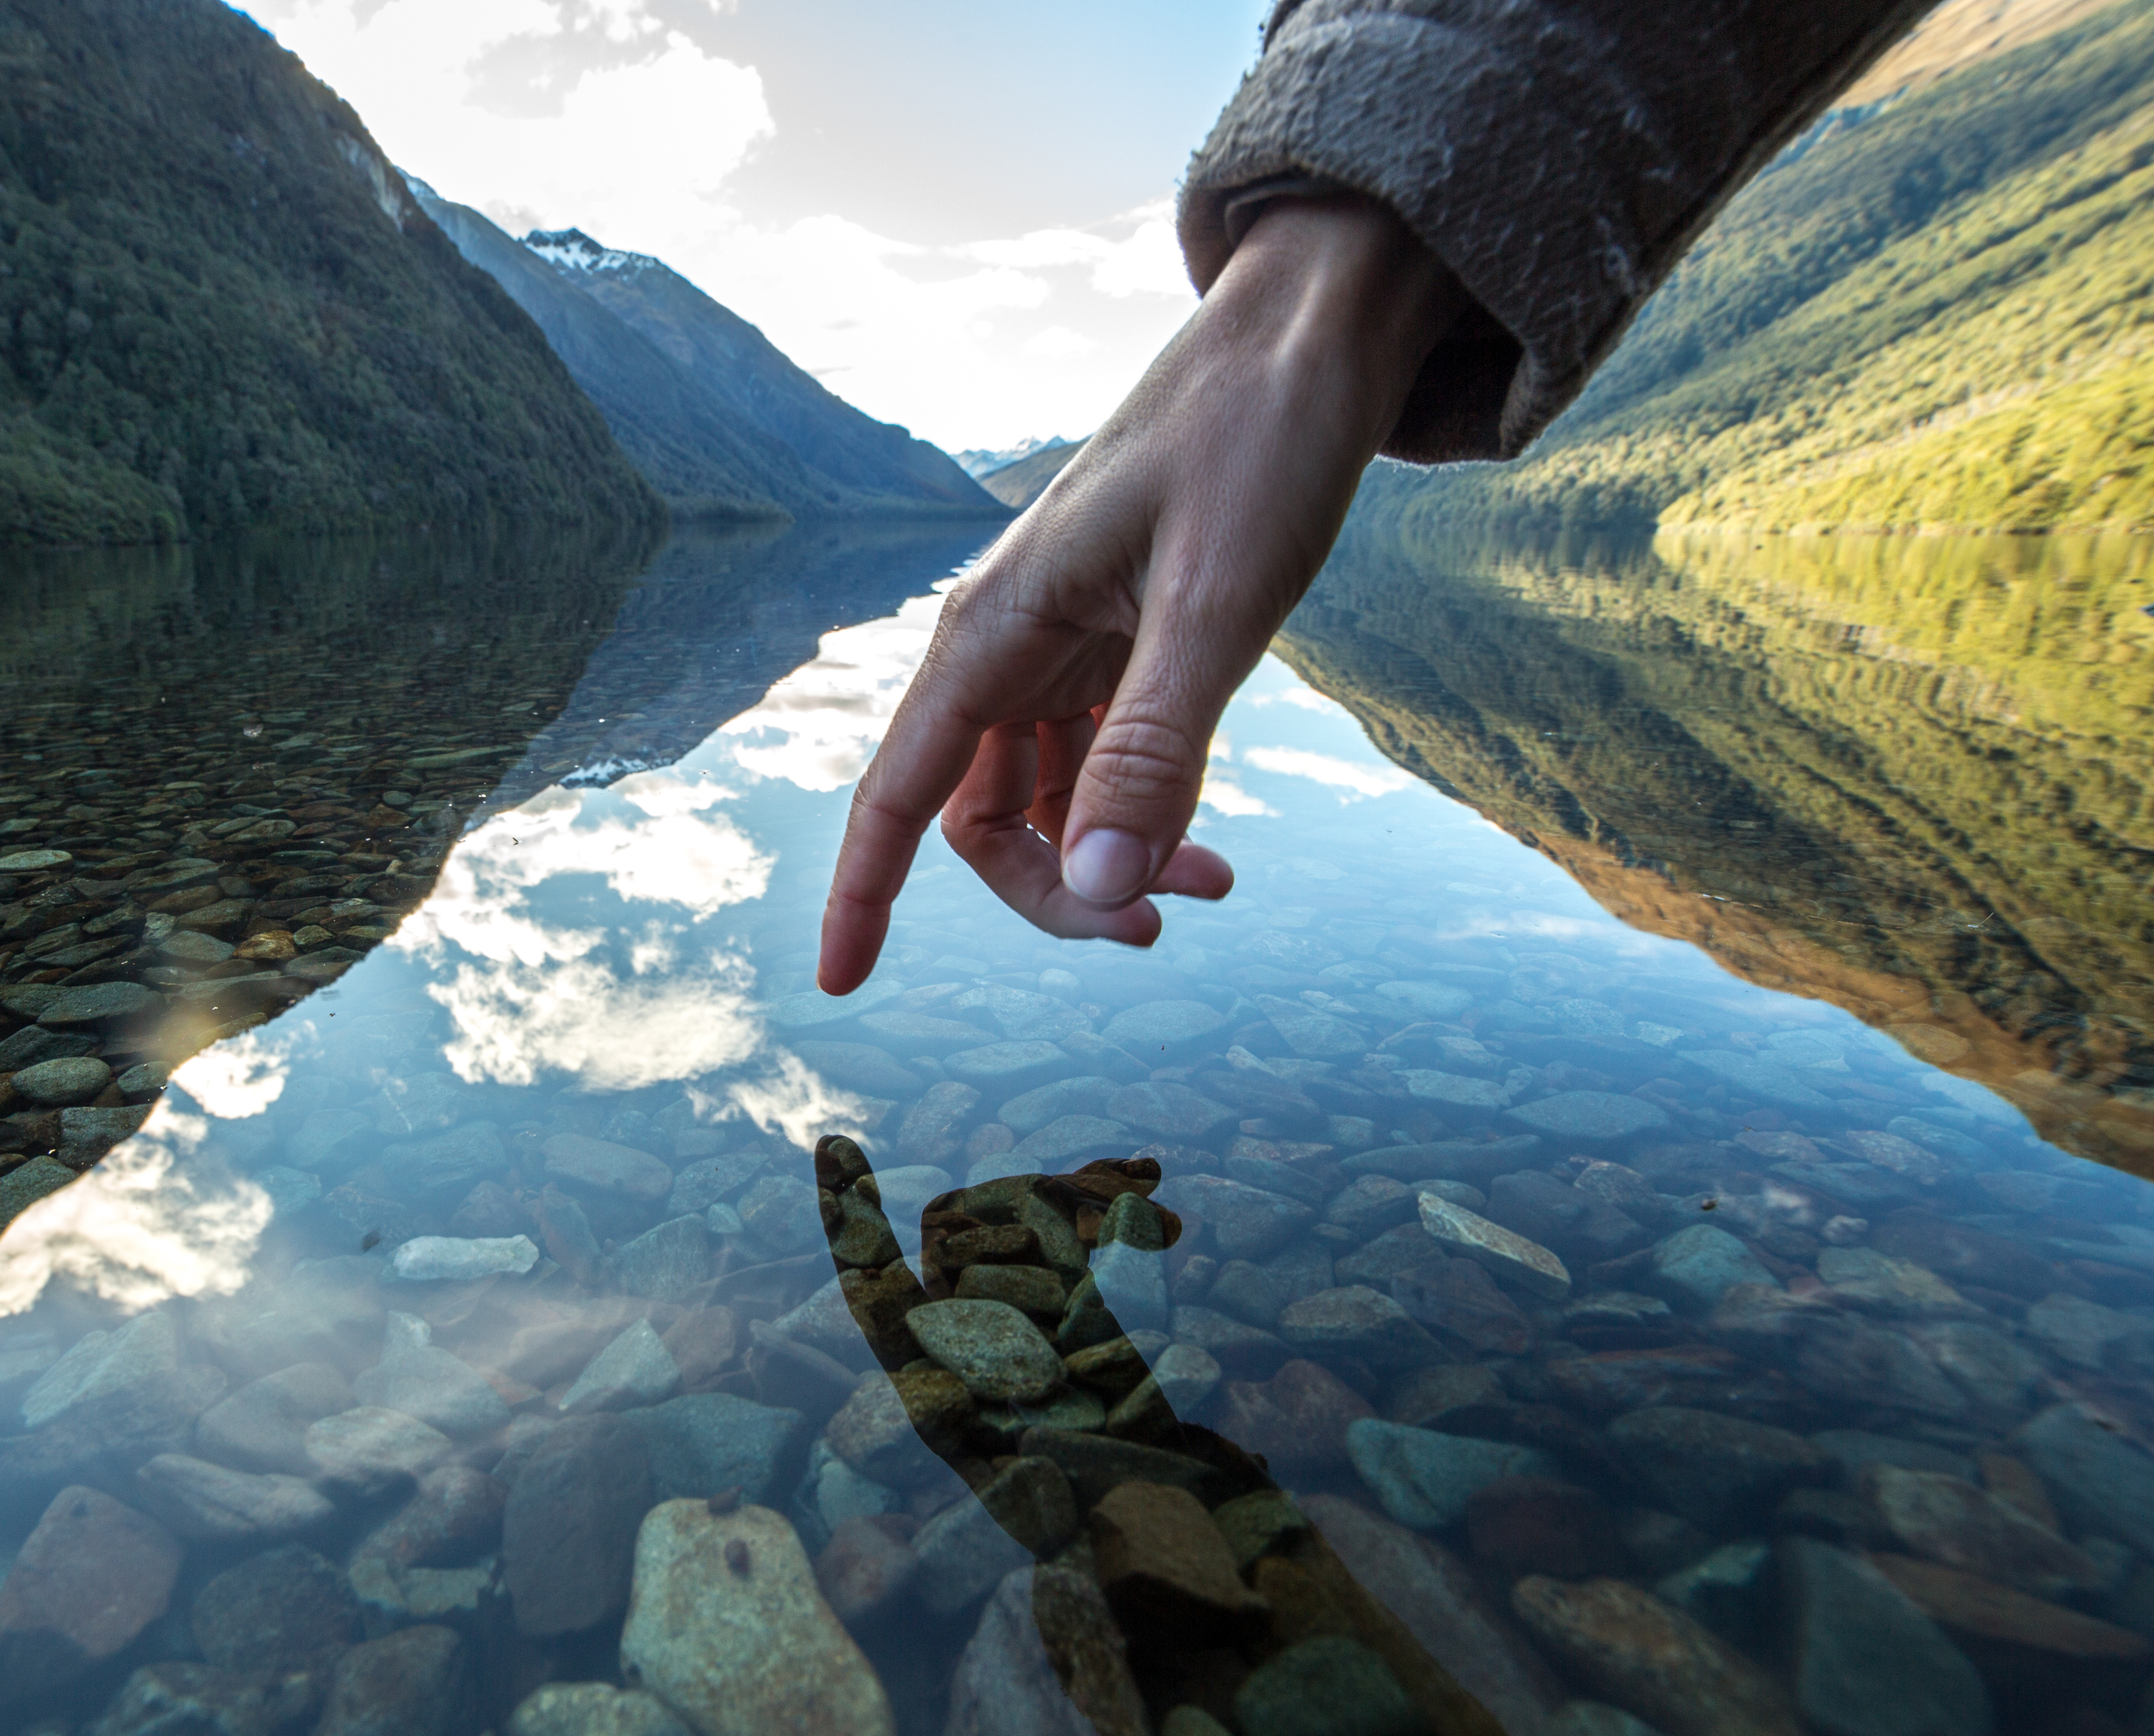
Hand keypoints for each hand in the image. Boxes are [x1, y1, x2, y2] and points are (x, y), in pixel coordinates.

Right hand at [817, 195, 1466, 992]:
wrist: (1314, 332)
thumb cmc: (1261, 441)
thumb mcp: (1219, 603)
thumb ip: (1157, 753)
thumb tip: (1102, 893)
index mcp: (995, 627)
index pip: (900, 793)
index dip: (864, 894)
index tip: (840, 986)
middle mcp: (1007, 641)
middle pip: (979, 819)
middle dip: (1055, 893)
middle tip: (1162, 925)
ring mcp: (1059, 642)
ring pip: (1041, 799)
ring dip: (1109, 861)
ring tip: (1216, 886)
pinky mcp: (1113, 639)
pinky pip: (1096, 761)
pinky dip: (1142, 814)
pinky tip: (1211, 837)